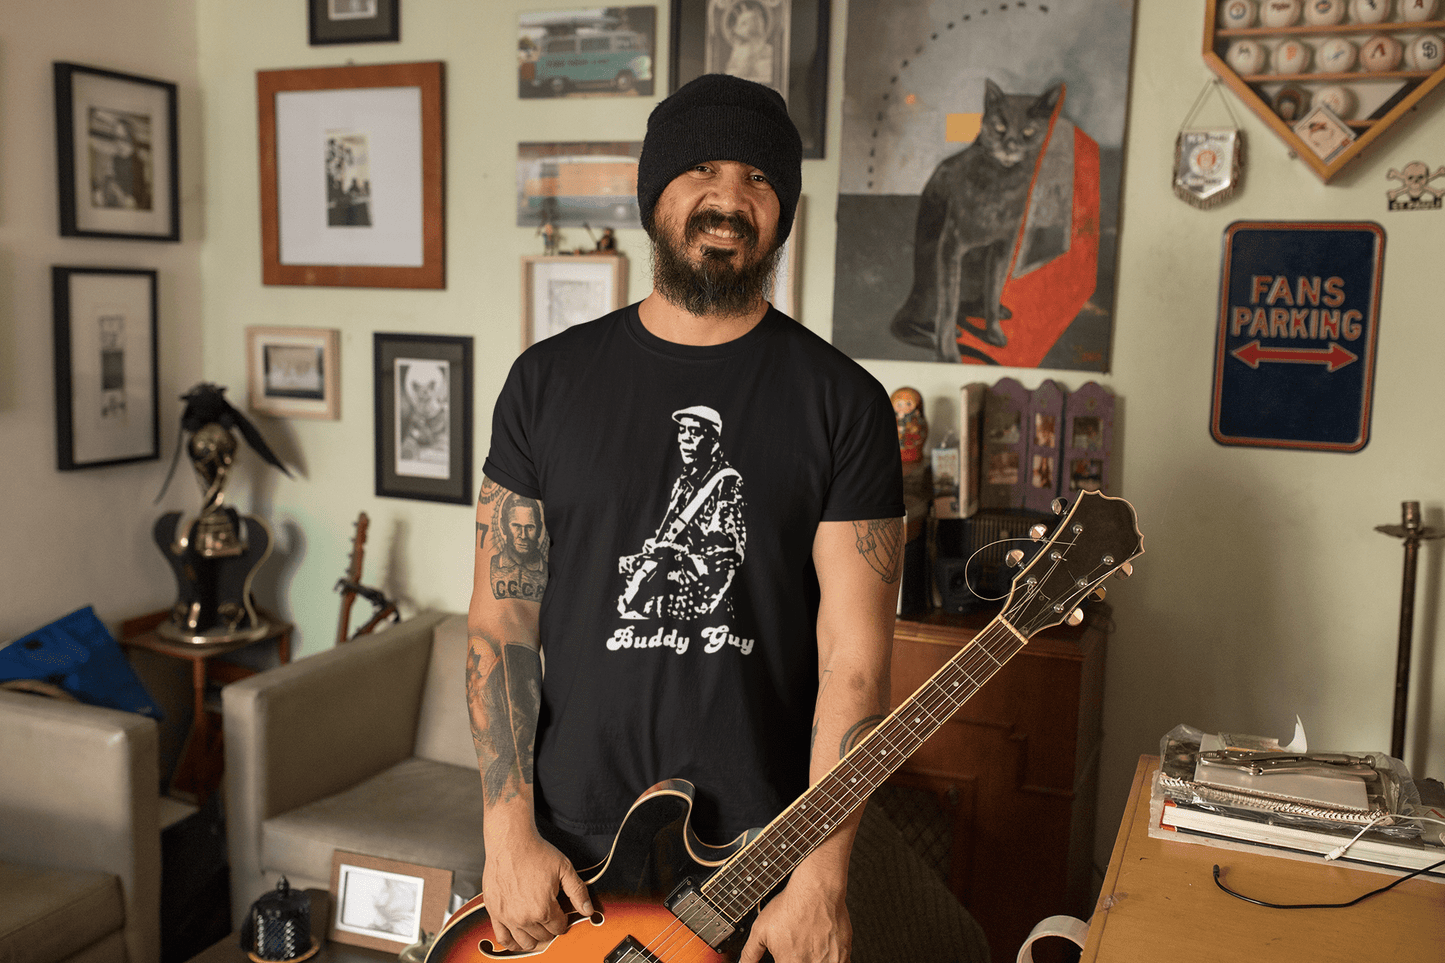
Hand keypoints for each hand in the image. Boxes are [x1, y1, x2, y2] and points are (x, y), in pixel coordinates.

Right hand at [481, 826, 592, 952]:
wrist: (510, 842)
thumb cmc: (535, 852)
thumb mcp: (564, 869)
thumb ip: (578, 891)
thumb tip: (588, 910)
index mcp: (543, 909)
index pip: (559, 928)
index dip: (563, 920)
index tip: (561, 913)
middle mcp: (524, 917)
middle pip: (543, 936)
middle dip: (549, 927)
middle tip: (549, 915)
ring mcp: (507, 916)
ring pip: (525, 942)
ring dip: (533, 938)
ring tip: (537, 927)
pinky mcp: (494, 912)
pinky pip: (502, 938)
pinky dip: (511, 942)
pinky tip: (517, 939)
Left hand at [739, 862, 849, 962]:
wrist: (816, 890)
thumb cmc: (791, 907)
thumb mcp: (760, 930)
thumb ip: (751, 954)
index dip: (782, 961)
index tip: (783, 956)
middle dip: (796, 959)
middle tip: (796, 949)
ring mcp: (829, 962)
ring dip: (813, 960)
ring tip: (809, 947)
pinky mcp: (843, 954)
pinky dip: (829, 960)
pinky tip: (821, 950)